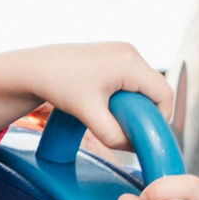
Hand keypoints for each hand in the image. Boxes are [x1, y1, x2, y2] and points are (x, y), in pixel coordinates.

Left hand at [0, 43, 173, 147]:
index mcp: (130, 62)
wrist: (34, 68)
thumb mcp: (88, 114)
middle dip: (144, 111)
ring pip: (144, 85)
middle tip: (122, 125)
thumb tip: (134, 147)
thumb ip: (113, 135)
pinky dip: (124, 94)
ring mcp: (122, 51)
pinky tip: (104, 102)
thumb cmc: (58, 84)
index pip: (164, 95)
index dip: (158, 118)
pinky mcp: (113, 56)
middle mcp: (130, 52)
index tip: (140, 133)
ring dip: (133, 103)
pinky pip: (132, 79)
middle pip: (155, 90)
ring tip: (109, 112)